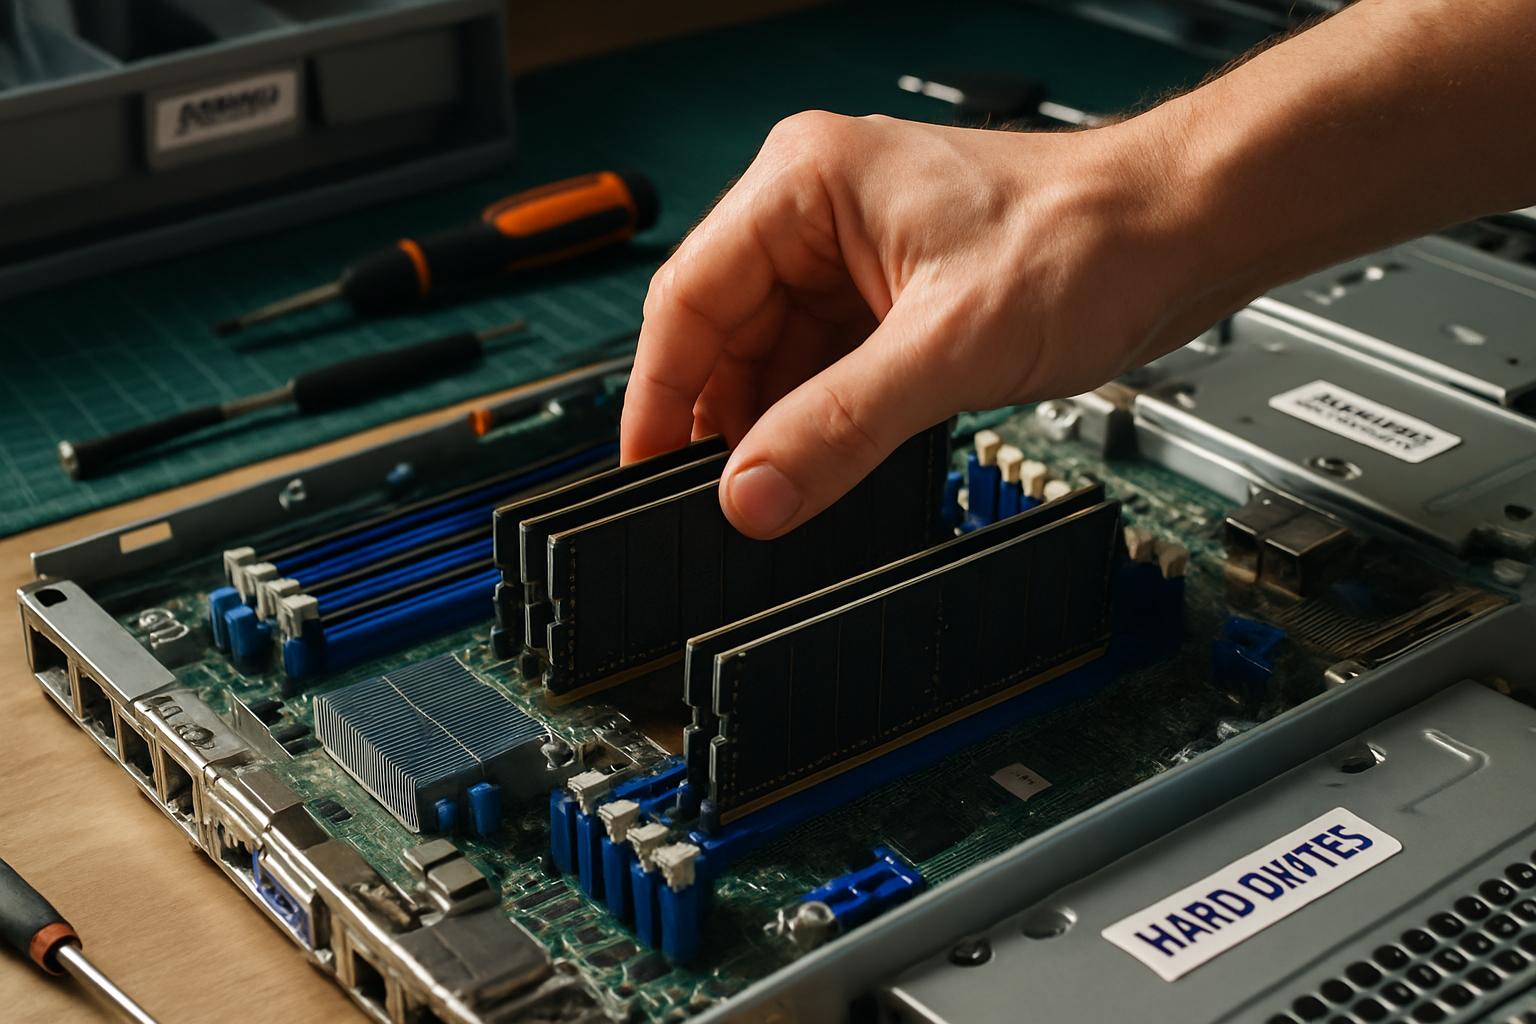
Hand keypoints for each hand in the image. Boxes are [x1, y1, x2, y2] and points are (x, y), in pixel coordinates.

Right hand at [621, 111, 1216, 537]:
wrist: (1183, 234)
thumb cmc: (1089, 237)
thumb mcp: (948, 347)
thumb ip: (838, 428)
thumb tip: (751, 497)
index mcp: (804, 183)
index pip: (687, 298)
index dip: (659, 395)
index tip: (646, 473)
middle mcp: (815, 213)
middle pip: (724, 334)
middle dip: (722, 422)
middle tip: (717, 505)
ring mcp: (852, 258)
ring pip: (773, 362)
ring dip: (774, 431)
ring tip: (774, 495)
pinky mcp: (889, 300)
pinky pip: (823, 371)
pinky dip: (818, 423)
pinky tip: (819, 469)